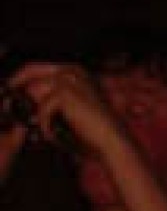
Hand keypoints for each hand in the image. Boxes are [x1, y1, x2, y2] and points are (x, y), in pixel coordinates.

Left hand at [4, 60, 119, 156]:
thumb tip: (27, 97)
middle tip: (6, 104)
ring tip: (44, 130)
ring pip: (35, 93)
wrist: (113, 142)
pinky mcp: (64, 94)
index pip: (37, 68)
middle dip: (16, 88)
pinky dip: (46, 127)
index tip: (10, 91)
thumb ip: (52, 99)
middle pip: (30, 72)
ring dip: (36, 114)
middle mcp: (71, 69)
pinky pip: (43, 110)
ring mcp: (68, 80)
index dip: (21, 79)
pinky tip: (55, 137)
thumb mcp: (73, 110)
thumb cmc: (95, 132)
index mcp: (74, 70)